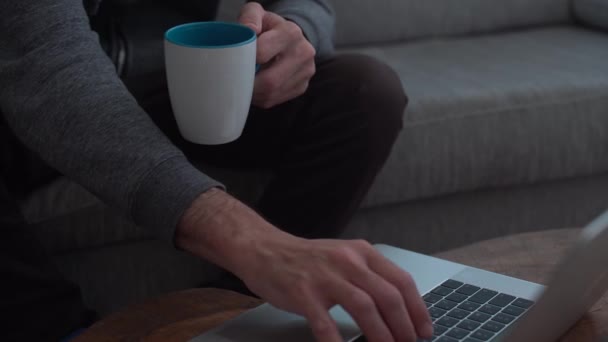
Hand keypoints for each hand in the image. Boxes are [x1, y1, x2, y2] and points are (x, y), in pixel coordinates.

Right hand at [177, 189, 432, 341]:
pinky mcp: (303, 293)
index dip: (418, 309)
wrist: (265, 249)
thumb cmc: (306, 259)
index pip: (401, 280)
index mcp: (362, 252)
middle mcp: (347, 261)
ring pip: (364, 308)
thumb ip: (368, 277)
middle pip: (388, 296)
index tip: (425, 330)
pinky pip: (325, 323)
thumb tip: (398, 309)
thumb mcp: (344, 257)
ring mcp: (325, 276)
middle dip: (404, 327)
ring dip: (381, 335)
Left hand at [238, 2, 315, 108]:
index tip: (234, 60)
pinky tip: (255, 87)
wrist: (289, 38)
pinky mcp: (302, 87)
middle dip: (248, 83)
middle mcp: (303, 53)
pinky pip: (275, 100)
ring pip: (271, 93)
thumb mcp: (256, 13)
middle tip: (234, 79)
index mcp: (291, 32)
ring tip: (244, 83)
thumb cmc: (267, 28)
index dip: (243, 60)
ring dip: (253, 93)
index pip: (261, 53)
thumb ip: (249, 17)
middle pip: (269, 80)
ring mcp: (305, 72)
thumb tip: (248, 31)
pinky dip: (260, 97)